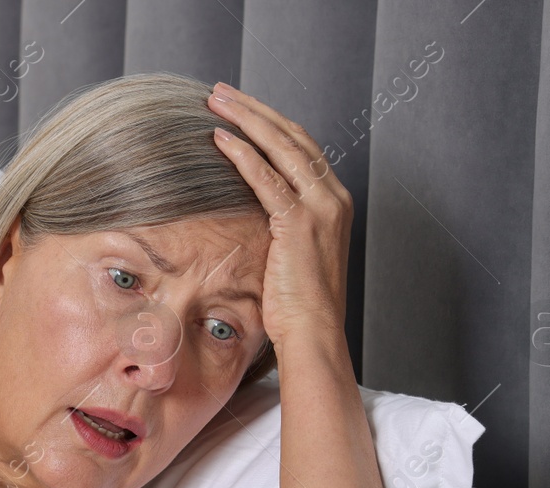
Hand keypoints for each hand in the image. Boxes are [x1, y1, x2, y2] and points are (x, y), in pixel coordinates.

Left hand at [206, 82, 353, 352]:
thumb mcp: (292, 255)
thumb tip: (251, 212)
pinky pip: (266, 177)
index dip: (270, 123)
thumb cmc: (299, 305)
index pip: (301, 147)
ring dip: (245, 119)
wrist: (315, 333)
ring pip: (280, 146)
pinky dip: (242, 154)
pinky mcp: (299, 222)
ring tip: (215, 102)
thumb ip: (281, 225)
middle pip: (292, 135)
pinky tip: (220, 138)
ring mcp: (320, 207)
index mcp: (334, 201)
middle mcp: (333, 196)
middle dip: (254, 109)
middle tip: (221, 92)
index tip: (240, 109)